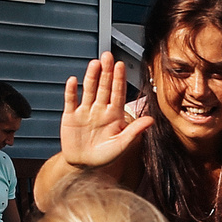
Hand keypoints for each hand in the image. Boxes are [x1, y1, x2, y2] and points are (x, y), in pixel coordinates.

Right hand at [60, 55, 153, 171]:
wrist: (84, 165)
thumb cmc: (105, 157)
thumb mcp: (122, 145)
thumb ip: (134, 131)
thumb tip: (151, 119)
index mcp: (114, 115)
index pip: (117, 93)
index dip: (119, 79)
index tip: (121, 65)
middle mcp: (100, 110)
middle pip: (103, 87)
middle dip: (106, 72)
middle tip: (108, 56)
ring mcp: (85, 111)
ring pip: (88, 90)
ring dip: (91, 77)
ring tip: (95, 63)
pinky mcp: (70, 116)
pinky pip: (71, 101)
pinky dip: (71, 91)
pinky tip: (73, 80)